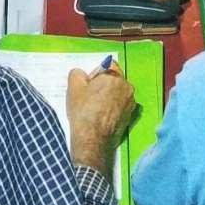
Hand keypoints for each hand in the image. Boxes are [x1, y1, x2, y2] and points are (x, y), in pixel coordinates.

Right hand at [67, 63, 135, 177]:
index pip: (108, 65)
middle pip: (114, 80)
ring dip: (109, 97)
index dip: (97, 74)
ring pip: (118, 93)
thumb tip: (81, 73)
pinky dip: (113, 109)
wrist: (93, 139)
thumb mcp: (73, 87)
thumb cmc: (84, 113)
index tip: (89, 84)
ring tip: (96, 109)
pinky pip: (121, 106)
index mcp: (115, 76)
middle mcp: (126, 87)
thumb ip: (77, 73)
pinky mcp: (130, 116)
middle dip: (104, 85)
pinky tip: (102, 117)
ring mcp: (130, 102)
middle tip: (90, 97)